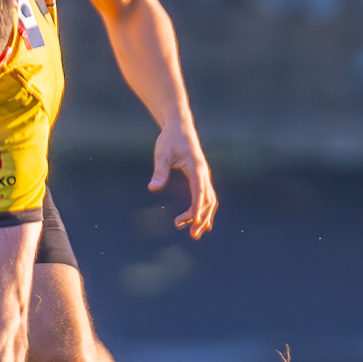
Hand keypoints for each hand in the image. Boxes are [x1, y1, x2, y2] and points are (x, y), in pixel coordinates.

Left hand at [149, 119, 217, 238]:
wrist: (179, 127)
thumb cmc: (170, 139)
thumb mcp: (162, 154)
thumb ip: (160, 171)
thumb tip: (153, 188)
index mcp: (197, 168)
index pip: (200, 191)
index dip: (197, 207)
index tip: (194, 221)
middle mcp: (204, 173)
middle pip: (208, 200)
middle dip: (201, 217)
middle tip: (192, 234)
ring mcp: (204, 176)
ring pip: (210, 201)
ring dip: (203, 217)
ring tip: (194, 233)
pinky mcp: (201, 178)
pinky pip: (207, 197)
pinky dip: (204, 210)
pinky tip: (199, 222)